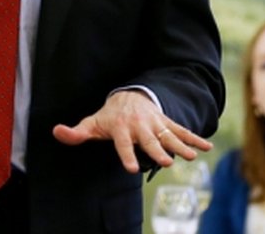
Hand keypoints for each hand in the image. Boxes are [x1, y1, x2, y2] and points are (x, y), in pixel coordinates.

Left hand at [52, 90, 211, 173]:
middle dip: (157, 150)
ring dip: (181, 145)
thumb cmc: (108, 116)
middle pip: (149, 140)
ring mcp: (155, 123)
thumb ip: (76, 132)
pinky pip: (182, 130)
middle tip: (166, 162)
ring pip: (169, 136)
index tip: (130, 167)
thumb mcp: (91, 123)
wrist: (128, 96)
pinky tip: (208, 147)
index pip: (123, 143)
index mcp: (121, 128)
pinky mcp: (166, 122)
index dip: (126, 155)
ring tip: (192, 156)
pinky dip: (195, 138)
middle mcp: (140, 126)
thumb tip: (56, 131)